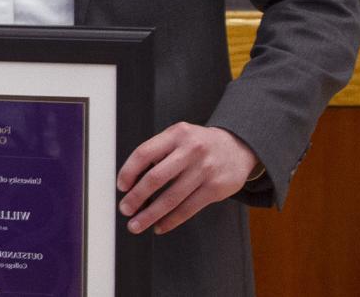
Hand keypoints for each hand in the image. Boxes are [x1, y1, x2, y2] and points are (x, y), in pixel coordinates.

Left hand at [117, 122, 258, 234]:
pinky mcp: (215, 188)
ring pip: (172, 197)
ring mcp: (205, 170)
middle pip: (156, 178)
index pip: (144, 153)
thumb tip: (132, 182)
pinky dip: (171, 220)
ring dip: (150, 215)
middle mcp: (190, 150)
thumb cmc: (199, 144)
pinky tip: (160, 226)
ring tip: (137, 224)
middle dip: (136, 197)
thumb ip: (158, 152)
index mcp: (176, 135)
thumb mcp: (179, 137)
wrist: (238, 147)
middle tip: (125, 210)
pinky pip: (188, 208)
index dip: (128, 172)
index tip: (121, 186)